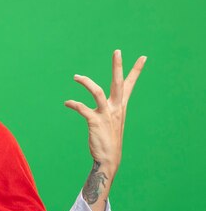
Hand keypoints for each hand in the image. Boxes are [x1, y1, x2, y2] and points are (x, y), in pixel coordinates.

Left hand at [64, 50, 146, 173]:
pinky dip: (74, 104)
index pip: (130, 85)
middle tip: (117, 51)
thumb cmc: (109, 140)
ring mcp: (106, 115)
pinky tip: (67, 103)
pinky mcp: (95, 122)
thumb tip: (103, 102)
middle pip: (118, 83)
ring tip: (76, 77)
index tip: (143, 57)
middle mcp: (116, 108)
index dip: (136, 71)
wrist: (108, 159)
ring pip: (98, 92)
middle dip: (118, 66)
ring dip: (86, 82)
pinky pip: (83, 108)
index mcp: (121, 107)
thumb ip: (110, 110)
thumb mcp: (113, 121)